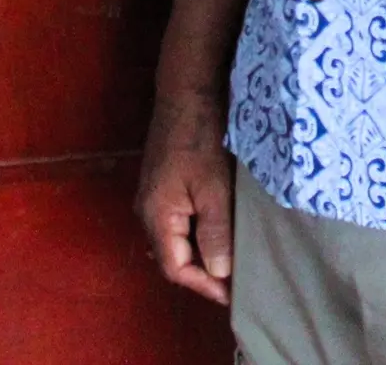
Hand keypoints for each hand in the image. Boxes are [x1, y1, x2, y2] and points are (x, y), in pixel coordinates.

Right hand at [135, 91, 234, 304]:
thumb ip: (215, 233)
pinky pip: (180, 218)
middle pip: (174, 255)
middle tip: (237, 279)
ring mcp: (154, 193)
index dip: (204, 285)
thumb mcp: (214, 189)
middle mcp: (148, 209)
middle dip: (204, 271)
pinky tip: (221, 228)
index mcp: (155, 215)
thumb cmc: (200, 138)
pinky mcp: (164, 181)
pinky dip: (200, 230)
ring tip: (233, 258)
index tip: (234, 294)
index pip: (175, 268)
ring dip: (203, 250)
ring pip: (178, 237)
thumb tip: (220, 272)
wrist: (187, 91)